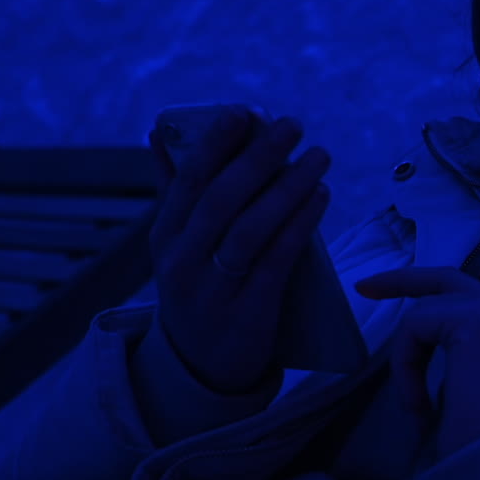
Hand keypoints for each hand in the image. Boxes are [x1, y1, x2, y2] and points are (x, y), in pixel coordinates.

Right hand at [147, 107, 332, 393]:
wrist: (202, 368)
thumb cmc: (199, 287)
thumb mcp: (178, 244)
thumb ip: (176, 188)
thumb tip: (159, 132)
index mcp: (165, 236)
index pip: (188, 181)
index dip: (214, 144)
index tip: (242, 111)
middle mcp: (182, 260)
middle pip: (221, 199)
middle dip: (258, 157)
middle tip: (292, 125)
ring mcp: (213, 288)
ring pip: (251, 228)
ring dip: (288, 187)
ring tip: (319, 157)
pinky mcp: (248, 311)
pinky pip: (276, 260)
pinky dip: (299, 225)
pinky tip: (320, 198)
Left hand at [355, 266, 479, 460]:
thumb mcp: (468, 378)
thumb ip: (453, 345)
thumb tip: (416, 328)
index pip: (462, 289)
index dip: (419, 285)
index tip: (376, 289)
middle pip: (444, 278)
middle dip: (399, 280)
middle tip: (363, 288)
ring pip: (422, 313)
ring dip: (407, 361)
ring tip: (419, 406)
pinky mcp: (477, 318)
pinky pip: (414, 327)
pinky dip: (406, 365)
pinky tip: (421, 403)